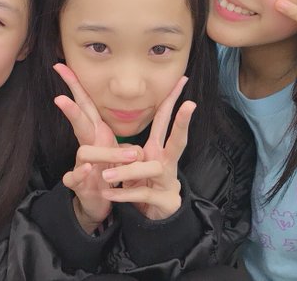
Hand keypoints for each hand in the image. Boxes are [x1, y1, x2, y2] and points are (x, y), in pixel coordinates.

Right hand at [53, 63, 139, 232]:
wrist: (100, 200)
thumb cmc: (110, 169)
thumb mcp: (121, 147)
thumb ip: (129, 127)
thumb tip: (148, 116)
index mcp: (98, 132)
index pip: (86, 103)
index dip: (75, 84)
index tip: (62, 65)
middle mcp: (88, 144)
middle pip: (78, 121)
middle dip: (70, 108)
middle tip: (60, 97)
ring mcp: (81, 163)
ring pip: (83, 151)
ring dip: (102, 153)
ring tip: (115, 154)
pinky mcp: (79, 183)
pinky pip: (74, 177)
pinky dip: (79, 174)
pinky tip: (85, 170)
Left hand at [100, 76, 195, 219]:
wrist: (152, 217)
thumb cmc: (142, 184)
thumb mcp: (133, 163)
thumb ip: (126, 146)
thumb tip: (115, 123)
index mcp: (158, 149)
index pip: (164, 120)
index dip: (173, 100)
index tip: (183, 79)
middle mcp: (166, 162)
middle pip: (178, 140)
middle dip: (183, 122)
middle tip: (190, 104)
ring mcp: (168, 181)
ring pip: (150, 169)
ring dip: (127, 172)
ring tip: (106, 176)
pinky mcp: (165, 200)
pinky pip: (142, 194)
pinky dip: (124, 195)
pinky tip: (109, 194)